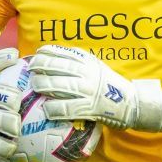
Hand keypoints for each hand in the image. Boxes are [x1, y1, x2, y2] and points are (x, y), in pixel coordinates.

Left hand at [28, 45, 161, 131]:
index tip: (37, 54)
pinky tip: (46, 109)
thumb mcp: (95, 67)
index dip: (46, 52)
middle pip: (57, 67)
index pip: (63, 52)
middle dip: (40, 67)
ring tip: (35, 87)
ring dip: (42, 86)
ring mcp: (88, 91)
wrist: (131, 103)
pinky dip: (53, 108)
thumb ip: (78, 62)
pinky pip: (66, 108)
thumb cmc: (109, 85)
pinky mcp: (89, 108)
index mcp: (88, 62)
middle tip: (31, 70)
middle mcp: (87, 74)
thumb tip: (53, 59)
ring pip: (58, 86)